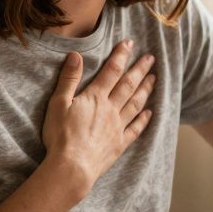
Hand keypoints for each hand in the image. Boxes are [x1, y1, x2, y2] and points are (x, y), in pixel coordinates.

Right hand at [41, 40, 155, 195]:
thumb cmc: (61, 136)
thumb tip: (76, 56)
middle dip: (140, 69)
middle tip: (151, 58)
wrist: (72, 167)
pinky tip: (150, 112)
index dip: (121, 56)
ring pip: (136, 103)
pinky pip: (135, 128)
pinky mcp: (119, 143)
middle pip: (128, 85)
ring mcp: (117, 127)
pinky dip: (144, 119)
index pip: (111, 71)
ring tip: (154, 78)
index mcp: (95, 98)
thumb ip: (69, 79)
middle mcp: (110, 109)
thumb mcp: (58, 104)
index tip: (130, 43)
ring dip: (146, 89)